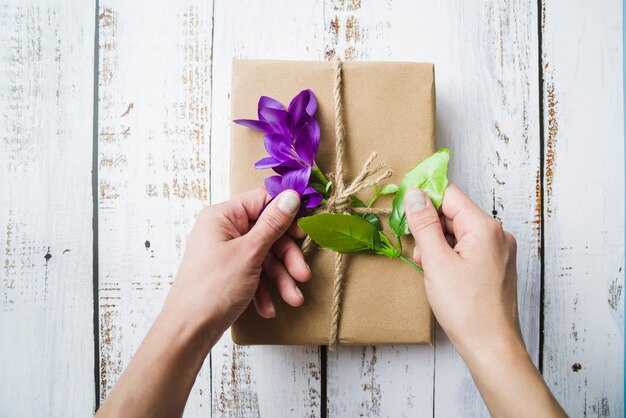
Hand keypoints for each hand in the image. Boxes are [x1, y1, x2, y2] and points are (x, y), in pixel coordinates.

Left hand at [163, 187, 309, 337]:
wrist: (189, 331)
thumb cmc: (213, 289)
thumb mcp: (250, 253)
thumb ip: (273, 224)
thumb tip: (291, 196)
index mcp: (222, 216)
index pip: (262, 201)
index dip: (285, 214)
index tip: (302, 232)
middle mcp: (222, 230)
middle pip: (267, 232)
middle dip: (287, 258)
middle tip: (302, 275)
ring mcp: (225, 252)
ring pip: (264, 257)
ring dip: (280, 278)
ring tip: (293, 299)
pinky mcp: (228, 273)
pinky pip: (253, 273)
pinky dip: (264, 290)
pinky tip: (268, 308)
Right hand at [404, 185, 565, 416]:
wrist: (491, 346)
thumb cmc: (467, 308)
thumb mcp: (436, 262)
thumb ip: (424, 225)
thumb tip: (414, 195)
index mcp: (485, 227)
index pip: (450, 195)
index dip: (424, 198)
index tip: (404, 208)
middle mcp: (497, 234)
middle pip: (454, 213)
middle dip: (430, 226)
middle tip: (417, 249)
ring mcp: (499, 250)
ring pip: (459, 232)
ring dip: (438, 243)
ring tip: (428, 267)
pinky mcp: (495, 265)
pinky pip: (468, 247)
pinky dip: (450, 254)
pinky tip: (440, 272)